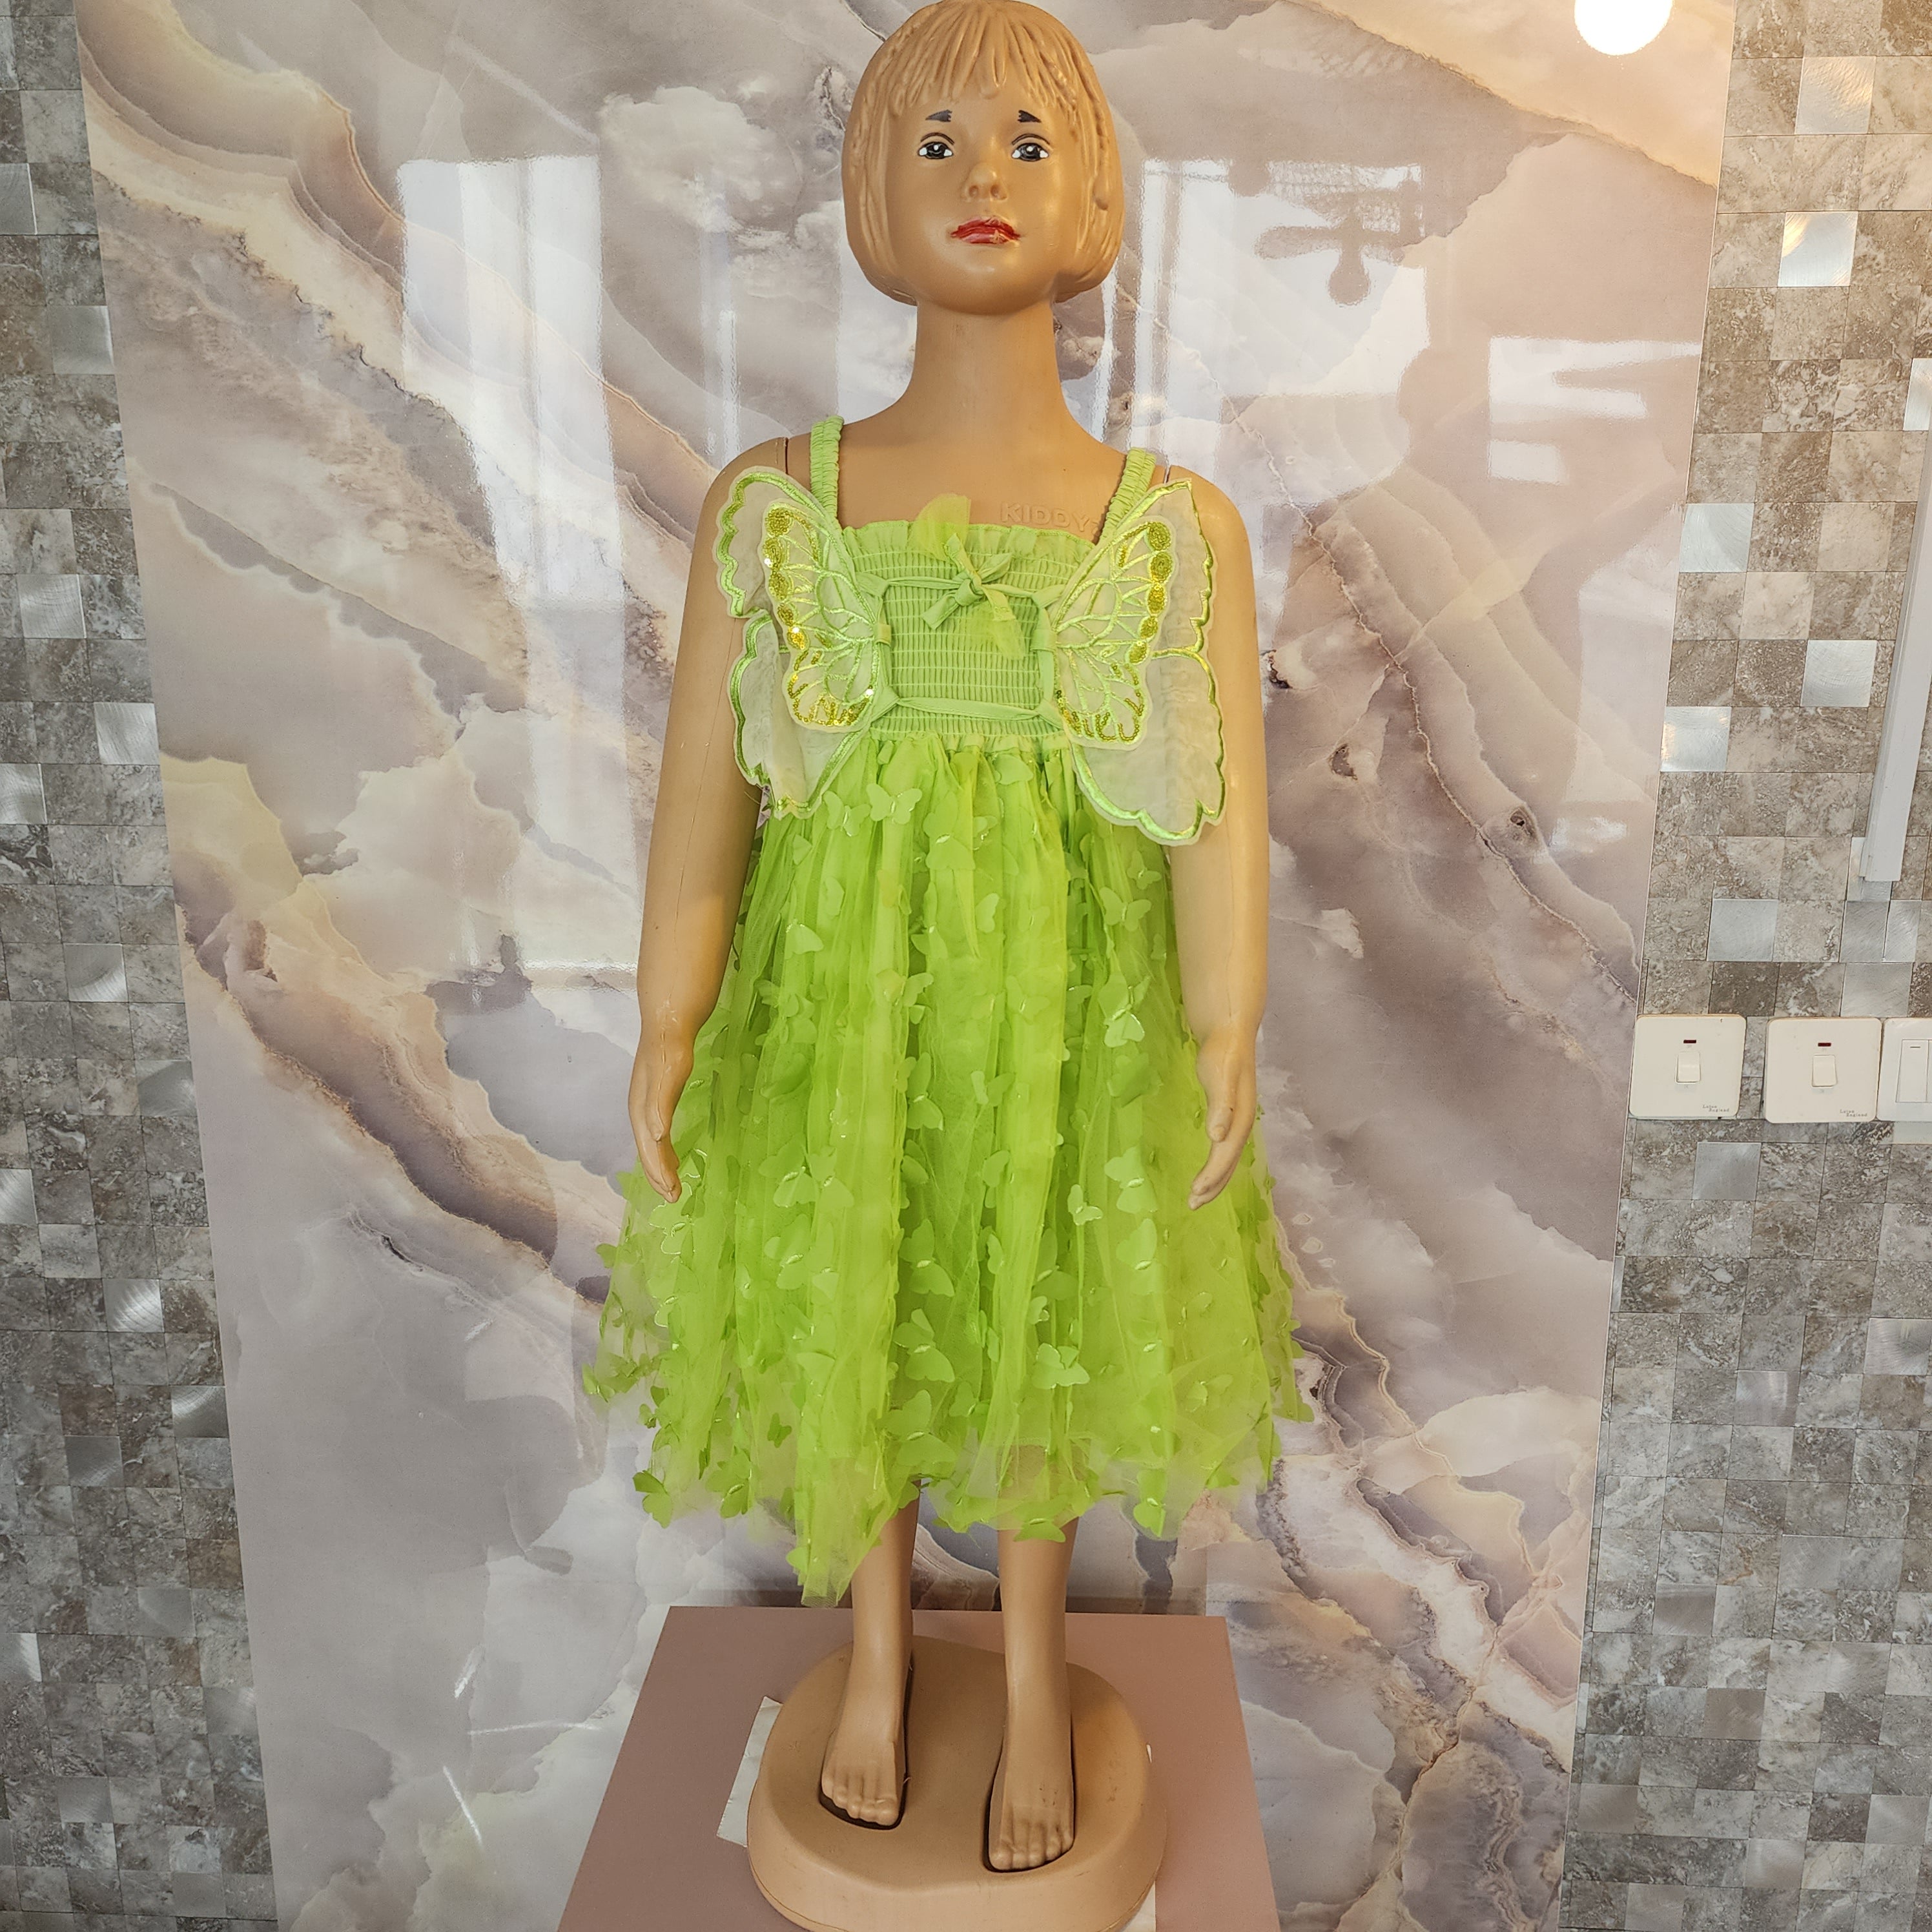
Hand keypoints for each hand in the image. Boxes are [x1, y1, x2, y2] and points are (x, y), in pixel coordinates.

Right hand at [629, 1028, 693, 1201]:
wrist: (667, 1023)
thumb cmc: (669, 1048)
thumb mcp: (669, 1075)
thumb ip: (660, 1104)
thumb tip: (657, 1135)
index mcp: (642, 1109)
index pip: (650, 1149)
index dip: (659, 1172)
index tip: (672, 1193)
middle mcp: (642, 1110)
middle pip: (648, 1150)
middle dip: (658, 1175)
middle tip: (674, 1197)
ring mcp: (648, 1105)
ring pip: (652, 1144)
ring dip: (660, 1166)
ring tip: (672, 1186)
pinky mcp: (657, 1098)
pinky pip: (658, 1132)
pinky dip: (664, 1149)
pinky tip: (672, 1155)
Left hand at [1189, 1027, 1256, 1208]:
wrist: (1230, 1031)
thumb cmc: (1224, 1051)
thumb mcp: (1221, 1074)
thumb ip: (1221, 1104)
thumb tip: (1217, 1137)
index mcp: (1240, 1115)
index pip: (1226, 1153)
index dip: (1213, 1174)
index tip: (1195, 1193)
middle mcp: (1241, 1121)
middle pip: (1230, 1160)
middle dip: (1214, 1184)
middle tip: (1193, 1204)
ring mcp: (1236, 1118)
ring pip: (1228, 1156)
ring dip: (1216, 1178)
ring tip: (1198, 1196)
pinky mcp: (1229, 1114)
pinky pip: (1224, 1146)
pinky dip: (1216, 1163)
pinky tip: (1207, 1171)